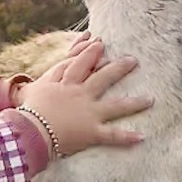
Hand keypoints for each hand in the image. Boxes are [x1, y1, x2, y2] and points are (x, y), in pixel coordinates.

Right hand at [18, 38, 149, 157]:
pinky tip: (141, 137)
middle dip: (119, 68)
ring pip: (116, 106)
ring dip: (134, 103)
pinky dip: (126, 138)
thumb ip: (54, 73)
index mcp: (68, 84)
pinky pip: (112, 136)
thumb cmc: (31, 109)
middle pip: (104, 78)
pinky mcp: (92, 133)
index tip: (101, 44)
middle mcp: (82, 95)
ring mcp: (89, 113)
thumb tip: (69, 61)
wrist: (30, 131)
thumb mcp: (38, 86)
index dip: (92, 53)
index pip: (82, 64)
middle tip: (133, 60)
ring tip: (151, 99)